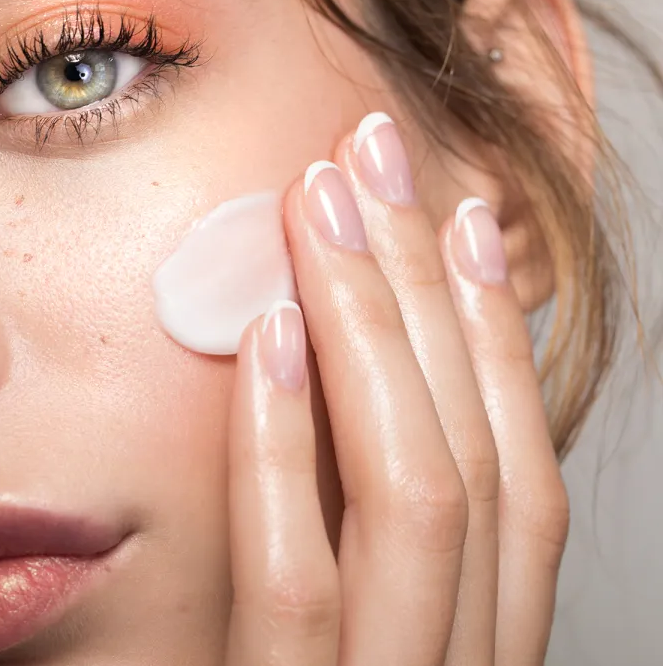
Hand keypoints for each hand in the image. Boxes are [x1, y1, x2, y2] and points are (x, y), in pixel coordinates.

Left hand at [224, 112, 568, 665]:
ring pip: (415, 497)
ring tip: (325, 209)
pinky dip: (286, 451)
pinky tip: (271, 337)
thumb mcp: (333, 634)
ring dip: (373, 331)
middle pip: (469, 458)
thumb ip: (345, 545)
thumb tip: (330, 379)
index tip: (457, 221)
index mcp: (469, 648)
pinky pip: (294, 582)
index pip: (511, 479)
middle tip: (373, 164)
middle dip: (428, 292)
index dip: (489, 338)